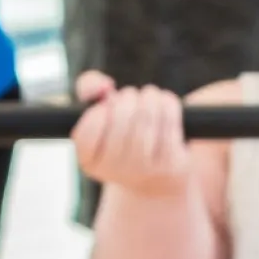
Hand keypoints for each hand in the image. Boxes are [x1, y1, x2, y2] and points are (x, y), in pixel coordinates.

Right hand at [69, 73, 192, 200]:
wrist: (157, 173)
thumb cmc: (123, 133)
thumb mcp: (100, 111)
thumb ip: (89, 88)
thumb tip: (103, 85)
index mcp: (90, 161)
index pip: (87, 132)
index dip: (98, 111)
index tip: (106, 106)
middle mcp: (115, 170)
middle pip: (121, 117)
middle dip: (128, 97)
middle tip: (131, 97)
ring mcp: (144, 169)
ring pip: (147, 116)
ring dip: (150, 97)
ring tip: (149, 96)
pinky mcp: (171, 163)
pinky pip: (169, 121)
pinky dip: (168, 104)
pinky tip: (164, 103)